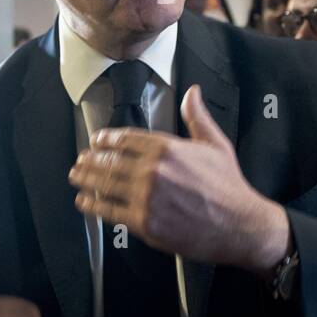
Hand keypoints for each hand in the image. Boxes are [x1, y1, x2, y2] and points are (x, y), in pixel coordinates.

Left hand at [68, 84, 290, 274]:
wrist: (240, 225)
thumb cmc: (229, 186)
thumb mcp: (215, 144)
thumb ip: (197, 117)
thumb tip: (193, 91)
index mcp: (167, 148)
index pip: (126, 139)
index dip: (106, 139)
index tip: (96, 141)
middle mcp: (152, 171)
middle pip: (110, 162)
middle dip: (91, 160)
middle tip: (80, 161)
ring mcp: (146, 198)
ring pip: (106, 186)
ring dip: (86, 180)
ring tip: (76, 177)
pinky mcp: (144, 223)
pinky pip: (111, 212)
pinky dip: (94, 206)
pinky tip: (85, 202)